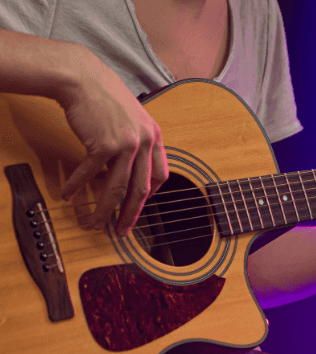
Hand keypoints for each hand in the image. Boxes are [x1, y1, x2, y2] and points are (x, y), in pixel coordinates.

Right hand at [58, 48, 168, 235]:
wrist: (81, 76)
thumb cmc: (104, 97)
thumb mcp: (132, 119)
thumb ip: (136, 145)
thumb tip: (128, 175)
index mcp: (155, 136)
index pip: (161, 176)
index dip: (150, 195)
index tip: (139, 207)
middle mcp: (144, 141)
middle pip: (140, 189)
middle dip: (130, 214)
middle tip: (122, 230)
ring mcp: (125, 143)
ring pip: (116, 188)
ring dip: (103, 209)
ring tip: (94, 223)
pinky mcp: (103, 143)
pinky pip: (90, 173)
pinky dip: (78, 186)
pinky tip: (69, 196)